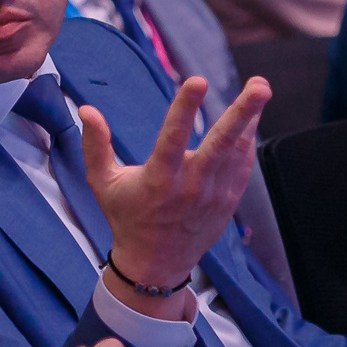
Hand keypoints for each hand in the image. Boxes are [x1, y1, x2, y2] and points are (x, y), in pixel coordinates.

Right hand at [84, 76, 267, 306]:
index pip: (173, 137)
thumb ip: (95, 145)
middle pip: (220, 144)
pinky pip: (242, 165)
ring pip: (236, 151)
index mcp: (158, 180)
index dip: (185, 108)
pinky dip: (247, 140)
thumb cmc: (126, 217)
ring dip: (250, 119)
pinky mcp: (226, 201)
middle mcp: (190, 187)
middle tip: (259, 86)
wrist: (155, 266)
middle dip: (241, 113)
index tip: (196, 80)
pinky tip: (252, 118)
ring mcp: (213, 195)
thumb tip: (86, 109)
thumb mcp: (102, 184)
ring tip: (260, 87)